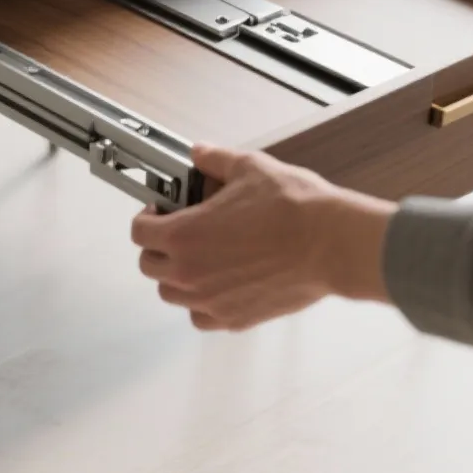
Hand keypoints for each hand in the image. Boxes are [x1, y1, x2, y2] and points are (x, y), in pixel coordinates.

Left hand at [132, 144, 392, 331]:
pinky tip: (217, 285)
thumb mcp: (248, 168)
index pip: (139, 232)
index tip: (160, 211)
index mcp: (183, 235)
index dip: (147, 218)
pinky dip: (202, 304)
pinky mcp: (236, 318)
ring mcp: (211, 300)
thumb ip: (215, 160)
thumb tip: (200, 154)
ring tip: (198, 258)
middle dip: (158, 246)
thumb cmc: (294, 210)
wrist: (332, 244)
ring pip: (172, 294)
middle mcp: (190, 273)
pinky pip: (202, 318)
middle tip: (178, 232)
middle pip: (149, 265)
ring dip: (176, 277)